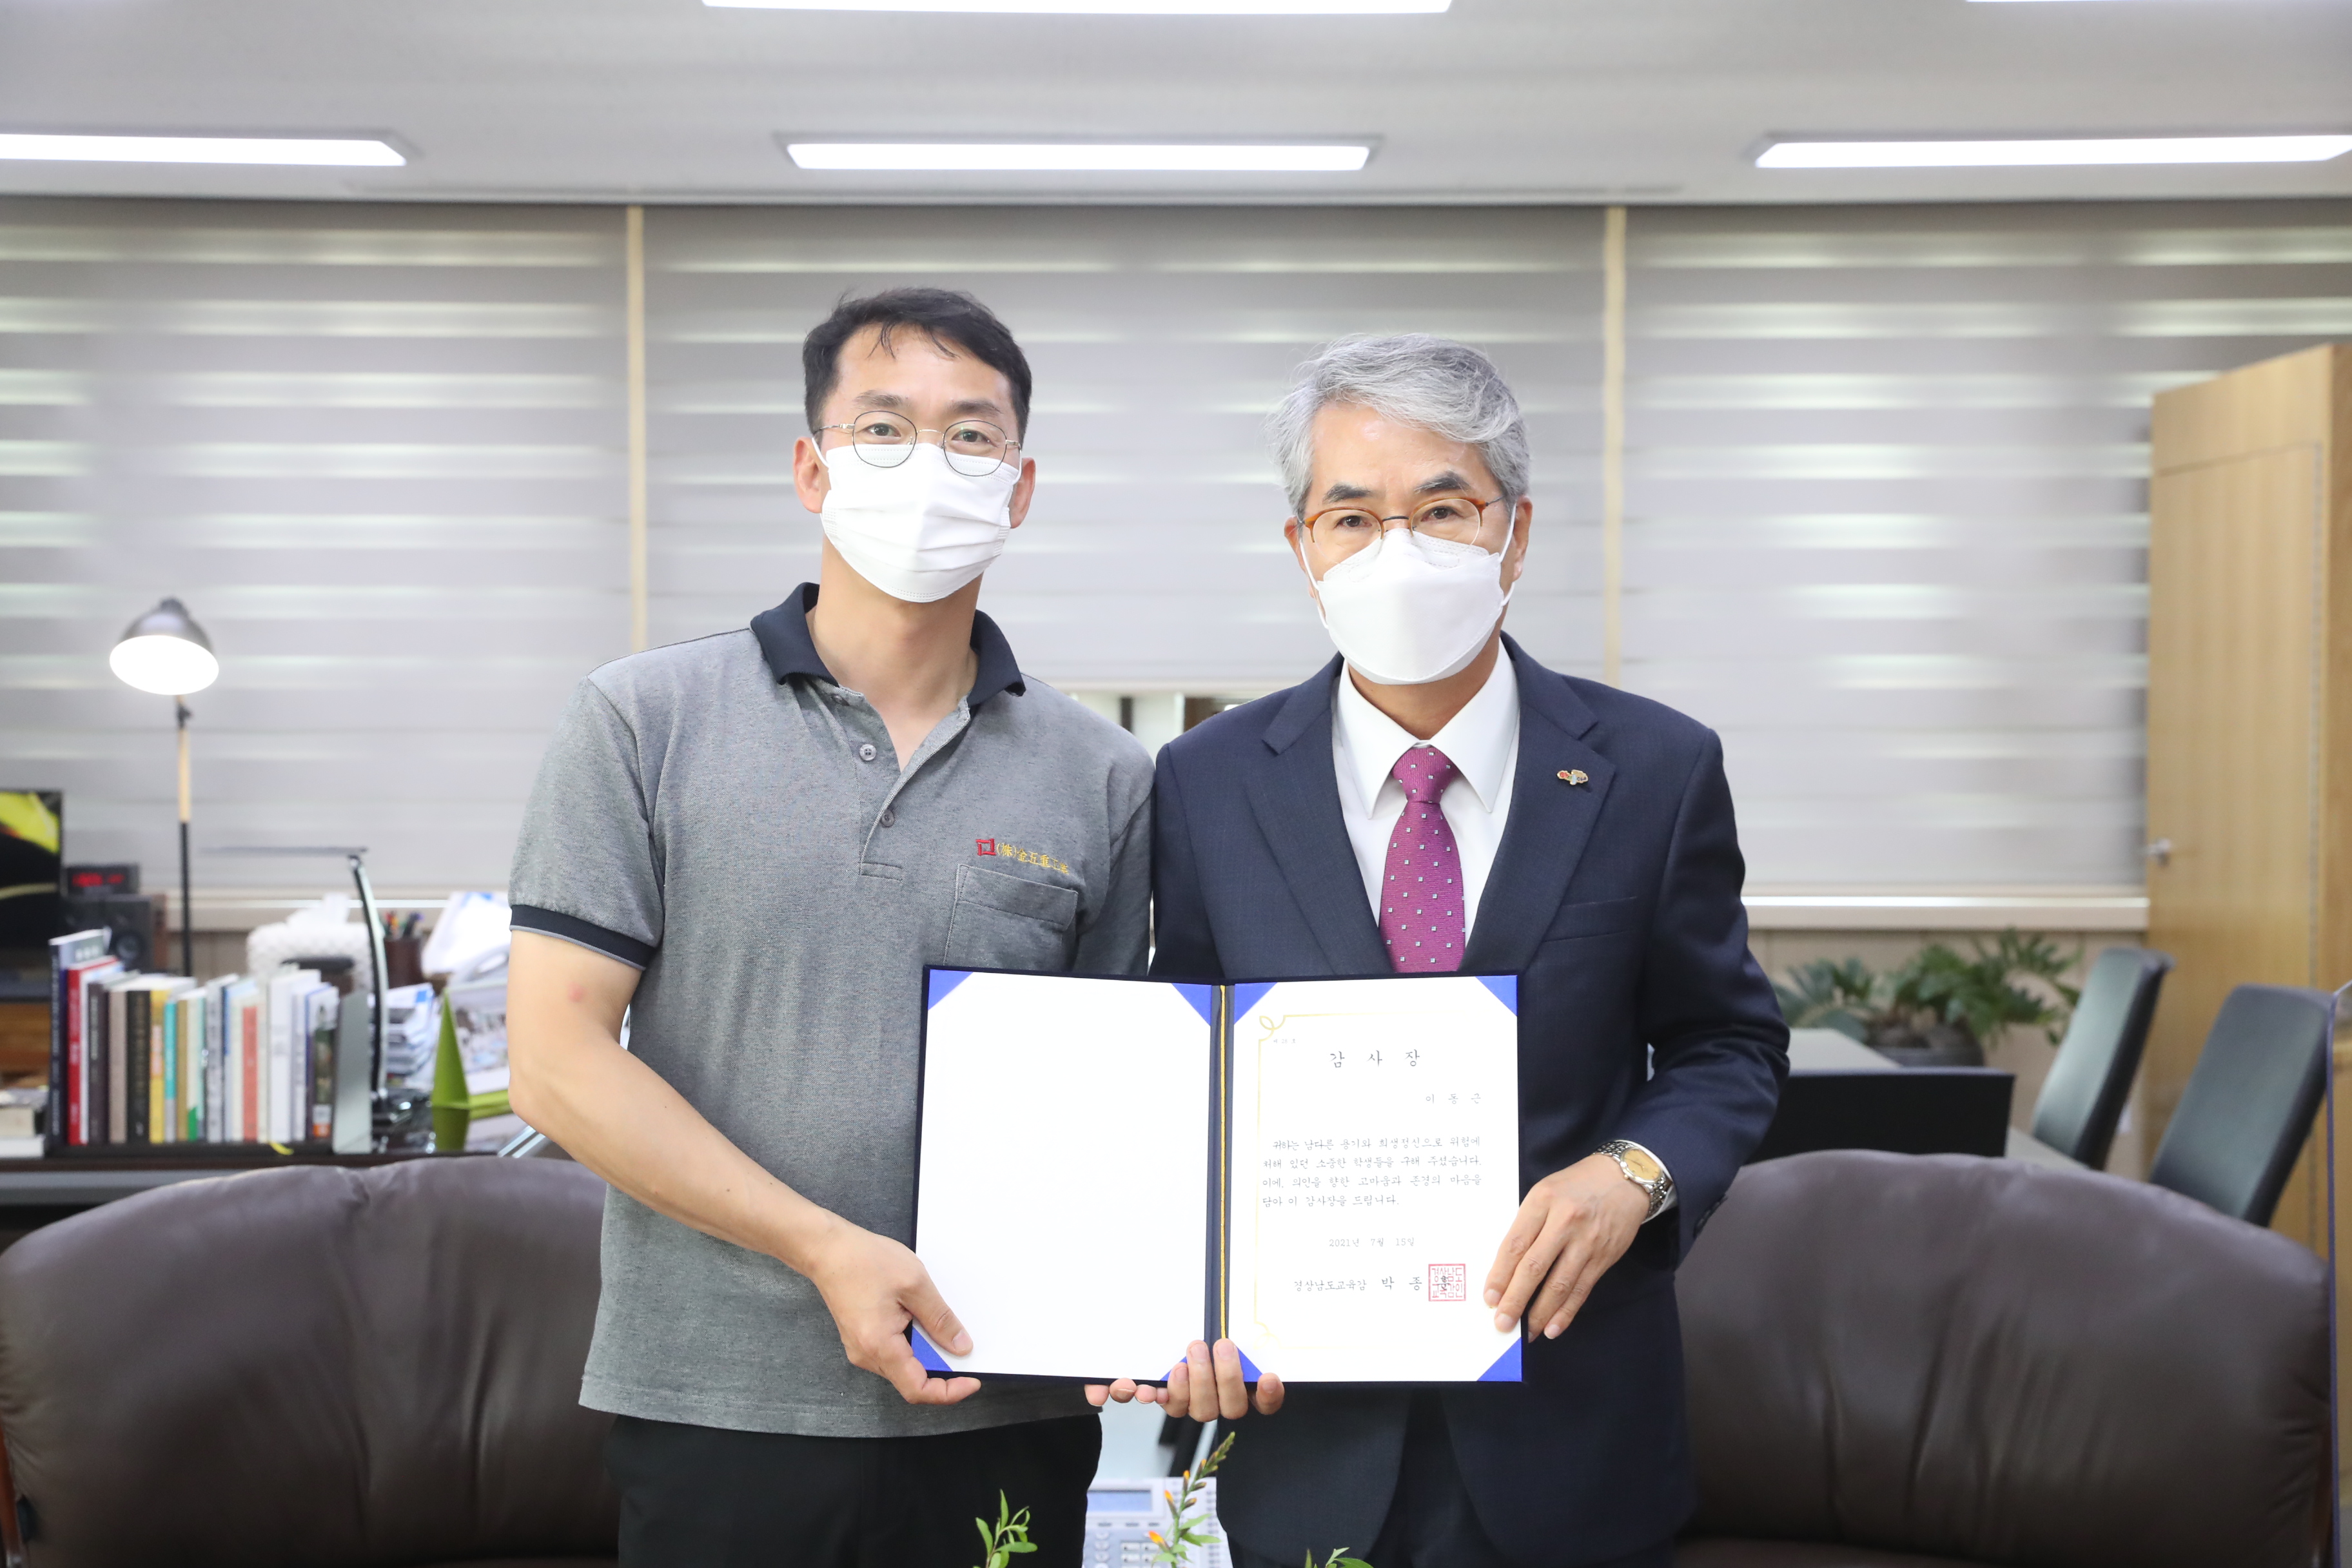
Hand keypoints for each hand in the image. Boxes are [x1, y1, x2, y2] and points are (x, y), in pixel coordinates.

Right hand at [803, 1222, 981, 1405]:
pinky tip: (918, 1317)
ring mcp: (861, 1349)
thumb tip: (961, 1346)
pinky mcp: (862, 1339)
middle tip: (961, 1343)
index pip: (917, 1390)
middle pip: (912, 1379)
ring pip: (903, 1365)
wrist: (827, 1249)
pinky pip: (893, 1352)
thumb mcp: (915, 1284)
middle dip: (941, 1367)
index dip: (948, 1391)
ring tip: (935, 1320)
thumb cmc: (863, 1260)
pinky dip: (913, 1343)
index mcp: (879, 1346)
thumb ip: (940, 1319)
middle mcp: (866, 1355)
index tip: (971, 1380)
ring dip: (927, 1352)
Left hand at [1157, 1339, 1284, 1421]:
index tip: (1268, 1378)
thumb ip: (1243, 1332)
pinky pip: (1171, 1404)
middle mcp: (1226, 1402)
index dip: (1269, 1396)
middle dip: (1228, 1377)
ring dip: (1199, 1380)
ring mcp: (1201, 1404)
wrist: (1185, 1336)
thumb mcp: (1231, 1329)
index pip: (1267, 1403)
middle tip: (1222, 1346)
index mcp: (1250, 1389)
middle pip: (1233, 1408)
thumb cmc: (1215, 1331)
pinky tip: (1154, 1385)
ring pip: (1204, 1410)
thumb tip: (1260, 1308)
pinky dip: (1164, 1392)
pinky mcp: (1177, 1400)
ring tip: (1195, 1349)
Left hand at [1484, 1152, 1647, 1340]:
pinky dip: (1567, 1312)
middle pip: (1534, 1267)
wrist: (1625, 1178)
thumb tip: (1508, 1266)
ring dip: (1540, 1313)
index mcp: (1542, 1200)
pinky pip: (1582, 1289)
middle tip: (1502, 1323)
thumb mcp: (1545, 1191)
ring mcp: (1586, 1241)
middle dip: (1516, 1300)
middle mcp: (1564, 1221)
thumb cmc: (1577, 1184)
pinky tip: (1553, 1328)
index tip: (1489, 1298)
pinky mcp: (1604, 1257)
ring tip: (1526, 1332)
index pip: (1515, 1243)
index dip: (1501, 1274)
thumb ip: (1528, 1223)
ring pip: (1559, 1284)